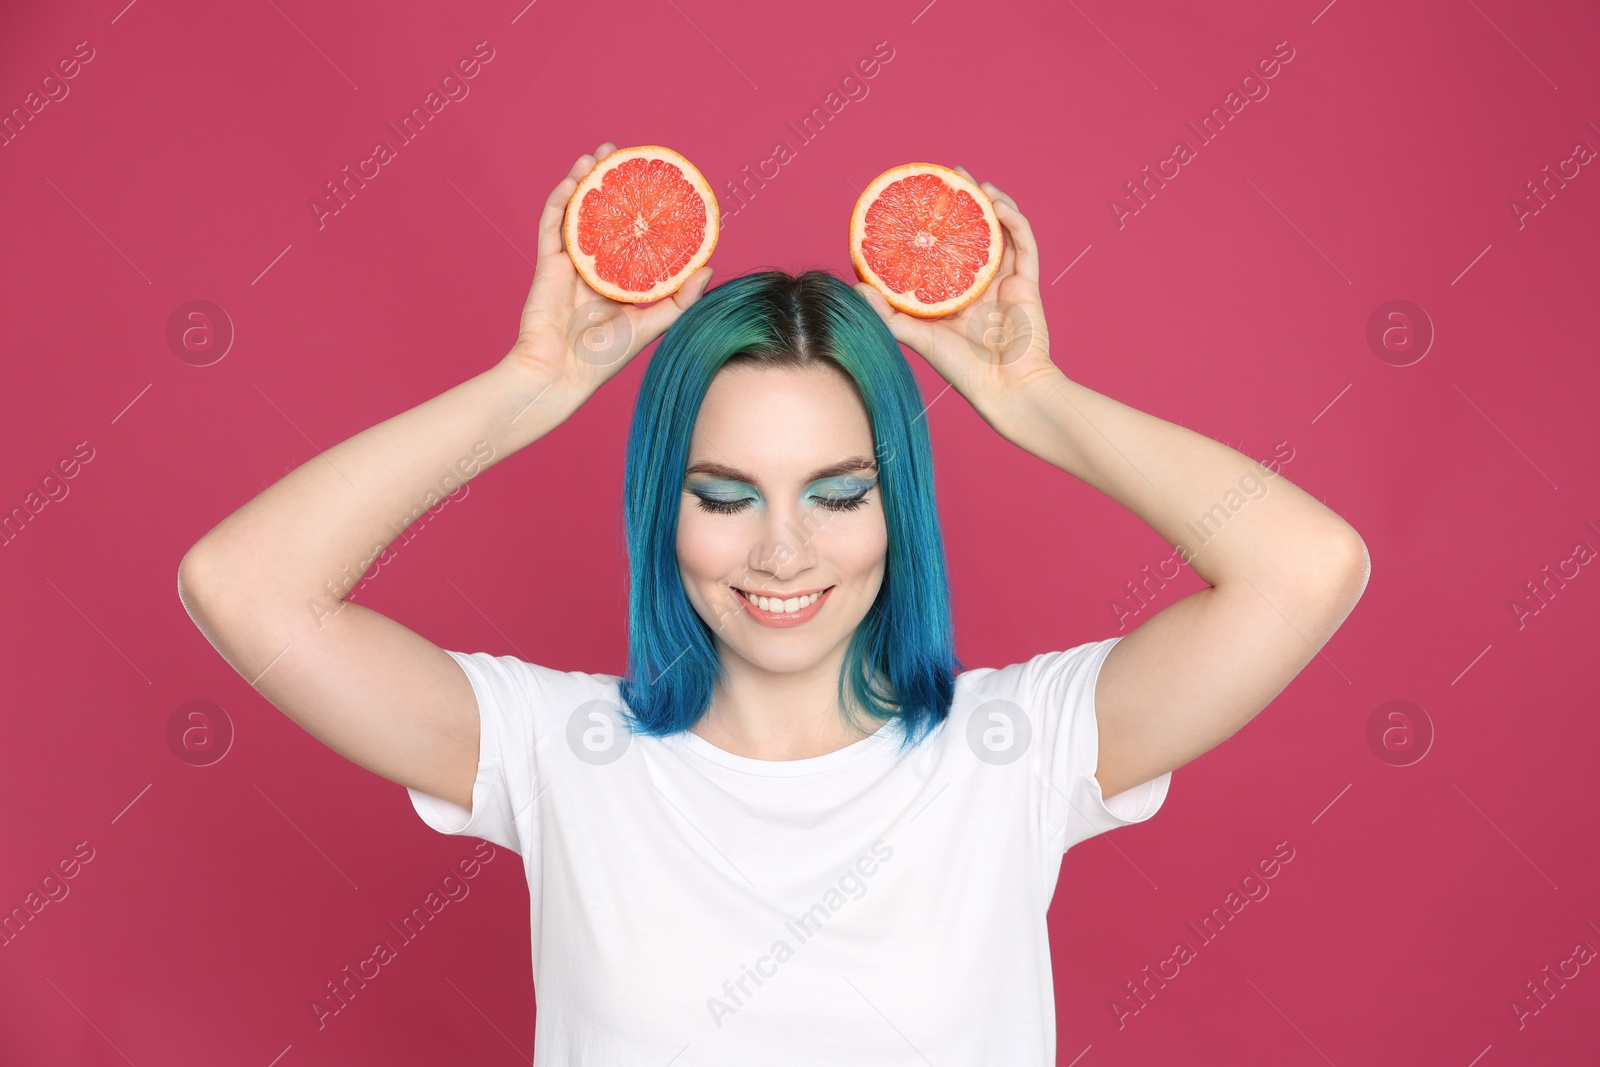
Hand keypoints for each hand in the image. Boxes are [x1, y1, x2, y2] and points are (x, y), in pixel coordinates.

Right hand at [498, 142, 714, 407]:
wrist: (561, 374)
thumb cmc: (605, 356)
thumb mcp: (653, 324)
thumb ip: (679, 298)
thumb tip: (708, 267)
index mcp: (618, 281)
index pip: (631, 234)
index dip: (639, 208)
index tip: (653, 182)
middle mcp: (594, 267)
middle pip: (602, 215)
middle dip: (610, 182)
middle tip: (622, 154)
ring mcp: (569, 263)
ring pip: (576, 213)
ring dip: (584, 181)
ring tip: (598, 154)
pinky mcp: (547, 264)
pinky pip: (552, 225)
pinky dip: (561, 200)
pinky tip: (574, 179)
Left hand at [852, 167, 1056, 415]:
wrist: (1006, 389)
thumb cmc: (963, 371)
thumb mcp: (918, 337)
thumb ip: (889, 314)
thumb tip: (856, 287)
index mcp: (954, 297)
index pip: (941, 252)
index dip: (931, 226)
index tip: (915, 202)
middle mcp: (979, 286)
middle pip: (971, 233)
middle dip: (962, 202)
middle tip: (947, 176)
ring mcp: (1005, 283)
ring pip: (1000, 232)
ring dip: (990, 204)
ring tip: (973, 182)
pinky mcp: (1027, 284)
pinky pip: (1023, 245)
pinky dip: (1013, 221)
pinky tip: (997, 204)